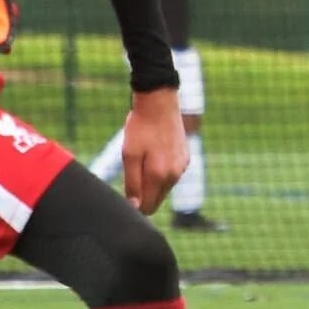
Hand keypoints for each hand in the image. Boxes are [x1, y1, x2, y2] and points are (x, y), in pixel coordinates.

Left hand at [116, 87, 187, 214]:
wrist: (159, 102)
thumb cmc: (140, 127)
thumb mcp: (129, 154)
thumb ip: (133, 183)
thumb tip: (135, 206)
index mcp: (159, 176)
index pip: (147, 207)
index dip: (134, 205)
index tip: (124, 193)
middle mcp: (174, 175)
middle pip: (157, 200)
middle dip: (143, 195)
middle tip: (130, 176)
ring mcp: (182, 166)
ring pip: (164, 188)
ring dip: (152, 183)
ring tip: (141, 161)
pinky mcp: (185, 158)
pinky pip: (171, 175)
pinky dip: (161, 172)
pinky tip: (153, 155)